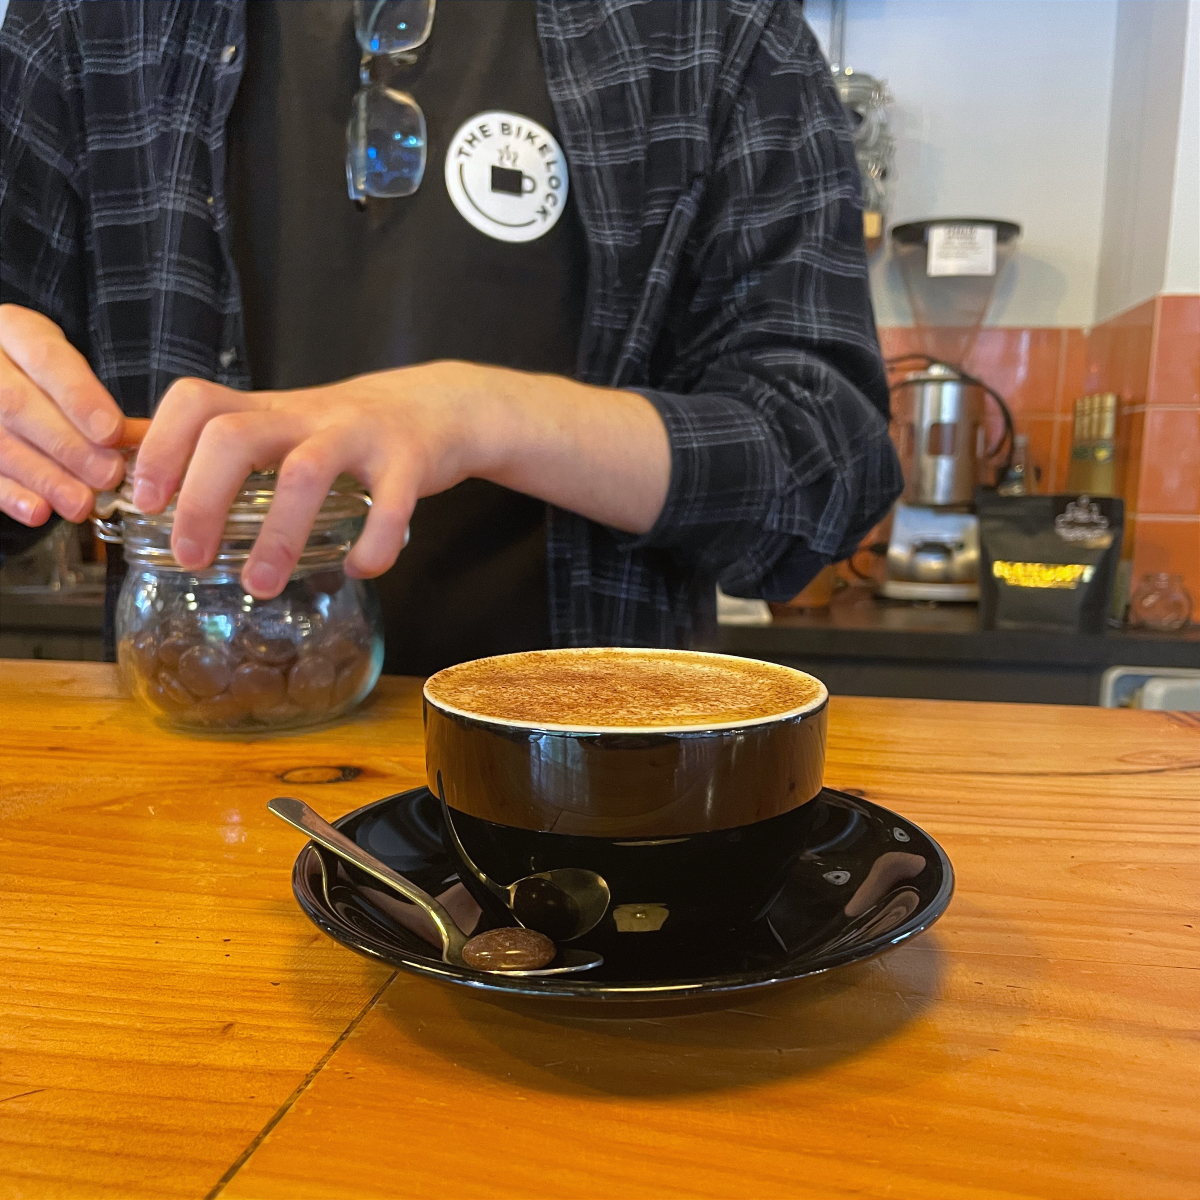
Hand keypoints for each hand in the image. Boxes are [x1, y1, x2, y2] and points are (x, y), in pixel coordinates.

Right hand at [0, 305, 127, 524]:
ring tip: (81, 502)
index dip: (79, 396)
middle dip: (67, 445)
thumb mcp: (67, 368)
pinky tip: (39, 511)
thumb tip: (148, 439)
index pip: (45, 357)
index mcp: (13, 330)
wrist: (1, 375)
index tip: (112, 431)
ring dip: (44, 476)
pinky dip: (11, 494)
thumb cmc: (43, 376)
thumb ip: (98, 399)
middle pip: (17, 402)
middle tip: (107, 476)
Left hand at [133, 363, 487, 597]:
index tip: (146, 501)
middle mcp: (307, 416)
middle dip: (202, 500)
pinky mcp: (409, 461)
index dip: (161, 446)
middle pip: (235, 435)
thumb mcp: (277, 424)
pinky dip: (371, 546)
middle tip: (190, 558)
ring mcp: (359, 435)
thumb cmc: (343, 430)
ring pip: (306, 472)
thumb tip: (120, 458)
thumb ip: (210, 441)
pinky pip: (391, 506)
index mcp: (268, 410)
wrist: (438, 406)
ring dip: (278, 535)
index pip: (197, 402)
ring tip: (262, 585)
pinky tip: (357, 568)